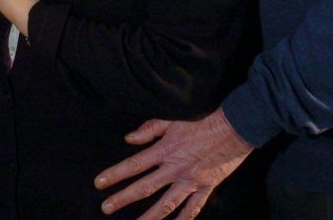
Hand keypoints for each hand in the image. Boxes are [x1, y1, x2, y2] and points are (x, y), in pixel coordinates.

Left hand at [94, 108, 252, 218]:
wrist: (233, 129)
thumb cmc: (201, 122)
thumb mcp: (172, 121)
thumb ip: (149, 130)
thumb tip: (129, 138)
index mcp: (164, 151)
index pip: (134, 165)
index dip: (115, 174)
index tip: (99, 183)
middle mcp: (174, 169)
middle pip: (144, 187)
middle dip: (123, 198)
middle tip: (106, 208)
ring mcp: (190, 181)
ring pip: (166, 204)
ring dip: (149, 217)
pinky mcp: (205, 188)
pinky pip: (193, 208)